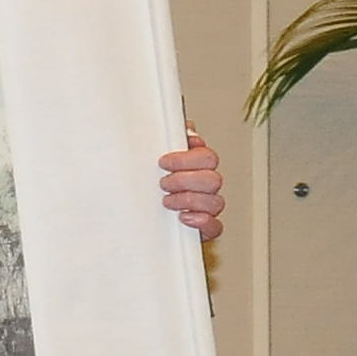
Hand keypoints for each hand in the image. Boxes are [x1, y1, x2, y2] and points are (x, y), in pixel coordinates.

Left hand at [159, 128, 224, 242]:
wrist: (141, 216)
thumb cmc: (149, 184)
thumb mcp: (153, 158)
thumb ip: (169, 138)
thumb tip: (185, 127)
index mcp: (198, 165)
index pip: (206, 156)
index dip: (186, 158)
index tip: (163, 162)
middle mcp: (206, 185)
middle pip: (213, 179)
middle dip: (185, 180)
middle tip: (164, 183)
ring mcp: (207, 207)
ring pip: (216, 202)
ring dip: (188, 200)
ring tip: (167, 201)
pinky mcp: (205, 228)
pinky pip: (215, 226)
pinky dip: (201, 222)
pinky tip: (184, 217)